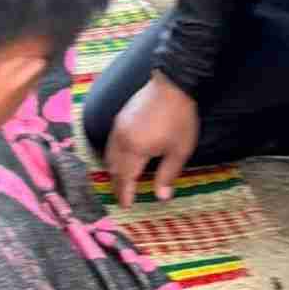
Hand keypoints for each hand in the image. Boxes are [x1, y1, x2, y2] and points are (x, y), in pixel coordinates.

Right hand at [105, 74, 199, 208]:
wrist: (173, 83)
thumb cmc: (179, 118)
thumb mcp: (179, 150)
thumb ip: (167, 174)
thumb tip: (161, 196)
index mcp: (134, 150)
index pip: (125, 179)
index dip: (125, 194)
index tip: (126, 206)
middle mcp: (121, 140)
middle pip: (113, 169)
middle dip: (117, 186)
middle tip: (123, 198)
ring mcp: (118, 128)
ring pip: (109, 156)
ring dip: (113, 172)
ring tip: (121, 182)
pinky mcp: (119, 118)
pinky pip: (110, 144)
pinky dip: (113, 157)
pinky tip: (121, 159)